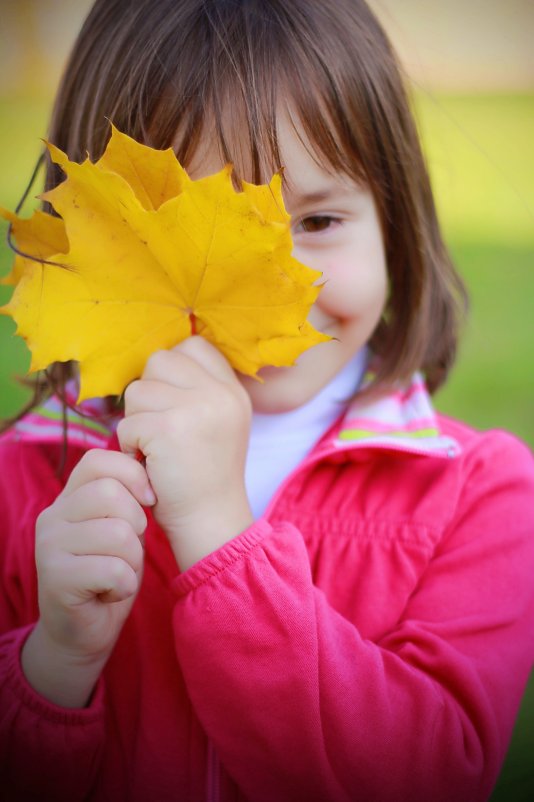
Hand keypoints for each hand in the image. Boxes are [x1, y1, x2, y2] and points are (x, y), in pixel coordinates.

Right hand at [22, 449, 152, 705]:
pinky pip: (114, 569)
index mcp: (68, 498)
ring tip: (117, 573)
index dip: (133, 475)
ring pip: (118, 533)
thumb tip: (148, 474)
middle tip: (127, 551)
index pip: (98, 460)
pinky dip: (125, 584)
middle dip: (137, 525)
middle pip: (112, 494)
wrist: (82, 632)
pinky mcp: (56, 578)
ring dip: (132, 560)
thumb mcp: (120, 527)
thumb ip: (126, 498)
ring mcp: (48, 546)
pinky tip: (111, 592)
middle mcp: (52, 516)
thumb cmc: (109, 573)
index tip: (148, 501)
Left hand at [118, 337, 253, 568]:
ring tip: (155, 449)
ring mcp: (195, 408)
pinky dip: (128, 446)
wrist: (210, 522)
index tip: (172, 403)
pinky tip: (148, 465)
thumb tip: (159, 363)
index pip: (193, 345)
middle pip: (160, 361)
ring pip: (138, 391)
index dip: (173, 370)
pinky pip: (126, 423)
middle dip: (150, 394)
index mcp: (233, 390)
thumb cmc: (205, 477)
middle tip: (160, 429)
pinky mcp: (167, 429)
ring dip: (136, 421)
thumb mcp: (221, 422)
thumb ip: (200, 390)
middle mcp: (220, 393)